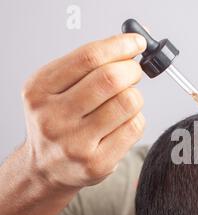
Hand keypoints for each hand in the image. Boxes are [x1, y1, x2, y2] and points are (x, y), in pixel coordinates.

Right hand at [21, 34, 146, 189]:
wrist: (46, 168)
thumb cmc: (58, 122)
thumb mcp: (56, 88)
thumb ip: (88, 65)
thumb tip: (131, 45)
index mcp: (40, 90)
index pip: (88, 58)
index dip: (119, 46)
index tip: (136, 42)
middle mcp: (54, 117)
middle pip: (110, 79)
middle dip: (132, 70)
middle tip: (133, 72)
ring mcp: (76, 143)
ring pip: (128, 103)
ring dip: (135, 97)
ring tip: (124, 101)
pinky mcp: (97, 162)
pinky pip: (135, 127)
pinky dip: (137, 119)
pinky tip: (123, 123)